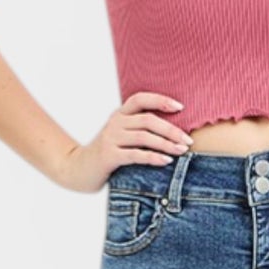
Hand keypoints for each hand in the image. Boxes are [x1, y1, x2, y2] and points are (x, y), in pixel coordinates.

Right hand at [54, 93, 193, 193]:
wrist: (80, 169)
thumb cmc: (108, 153)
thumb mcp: (121, 136)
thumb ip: (139, 129)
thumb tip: (173, 130)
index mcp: (120, 114)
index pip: (141, 99)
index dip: (161, 100)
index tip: (180, 107)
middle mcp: (115, 123)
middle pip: (148, 120)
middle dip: (171, 130)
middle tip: (188, 140)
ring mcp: (111, 138)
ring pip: (144, 137)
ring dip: (166, 144)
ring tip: (182, 151)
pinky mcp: (109, 156)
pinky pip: (136, 154)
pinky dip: (153, 157)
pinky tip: (166, 161)